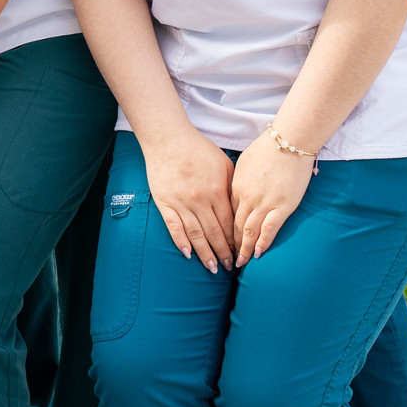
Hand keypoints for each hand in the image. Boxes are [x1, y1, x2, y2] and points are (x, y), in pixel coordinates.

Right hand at [140, 129, 236, 272]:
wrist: (168, 139)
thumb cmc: (198, 149)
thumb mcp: (224, 165)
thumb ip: (232, 188)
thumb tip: (241, 208)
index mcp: (216, 192)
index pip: (229, 224)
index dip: (235, 241)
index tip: (241, 252)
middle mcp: (199, 200)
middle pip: (214, 233)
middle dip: (223, 252)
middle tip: (230, 267)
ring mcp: (180, 202)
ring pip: (195, 234)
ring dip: (205, 253)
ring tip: (212, 268)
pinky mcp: (164, 201)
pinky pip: (173, 226)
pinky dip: (181, 241)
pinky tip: (188, 254)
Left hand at [230, 130, 316, 265]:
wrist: (288, 142)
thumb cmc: (266, 149)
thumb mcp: (244, 165)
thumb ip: (239, 181)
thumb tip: (235, 191)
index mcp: (235, 187)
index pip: (226, 214)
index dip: (223, 230)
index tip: (220, 242)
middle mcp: (247, 197)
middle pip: (235, 225)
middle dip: (229, 244)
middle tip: (226, 259)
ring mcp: (264, 202)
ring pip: (249, 230)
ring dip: (244, 248)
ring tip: (240, 263)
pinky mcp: (283, 205)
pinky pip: (269, 228)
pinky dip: (262, 242)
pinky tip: (258, 254)